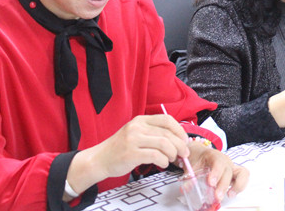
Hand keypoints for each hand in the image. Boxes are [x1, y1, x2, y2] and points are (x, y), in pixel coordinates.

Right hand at [68, 115, 190, 194]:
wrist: (99, 159)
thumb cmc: (121, 148)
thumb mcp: (136, 133)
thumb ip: (153, 132)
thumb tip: (178, 138)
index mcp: (140, 120)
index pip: (167, 120)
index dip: (179, 130)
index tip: (184, 140)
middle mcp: (137, 127)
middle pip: (167, 133)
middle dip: (180, 145)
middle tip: (183, 153)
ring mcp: (133, 140)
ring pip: (164, 144)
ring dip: (172, 153)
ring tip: (171, 159)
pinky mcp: (131, 153)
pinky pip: (155, 156)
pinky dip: (163, 160)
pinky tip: (163, 163)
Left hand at [186, 143, 248, 201]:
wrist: (200, 153)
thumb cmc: (197, 158)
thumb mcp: (191, 165)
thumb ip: (189, 176)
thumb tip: (186, 188)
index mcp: (214, 155)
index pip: (218, 162)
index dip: (216, 172)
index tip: (211, 183)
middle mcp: (226, 160)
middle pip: (229, 171)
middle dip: (224, 185)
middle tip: (217, 197)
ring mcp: (232, 166)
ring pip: (242, 172)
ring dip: (237, 185)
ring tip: (229, 195)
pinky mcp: (234, 173)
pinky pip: (244, 177)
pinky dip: (240, 186)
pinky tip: (232, 193)